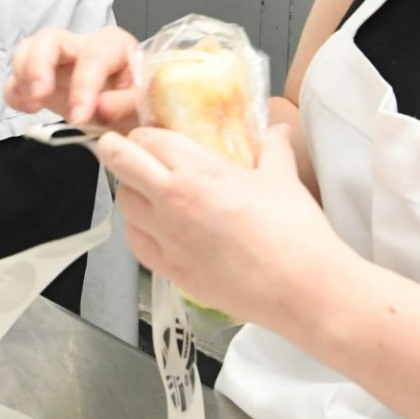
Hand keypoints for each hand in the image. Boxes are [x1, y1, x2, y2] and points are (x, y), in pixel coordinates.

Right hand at [5, 26, 143, 130]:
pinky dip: (16, 91)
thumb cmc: (142, 107)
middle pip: (51, 39)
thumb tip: (103, 105)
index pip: (93, 57)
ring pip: (28, 50)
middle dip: (39, 65)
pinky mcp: (42, 79)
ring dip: (24, 75)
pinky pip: (18, 77)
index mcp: (115, 46)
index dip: (84, 86)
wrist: (133, 120)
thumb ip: (130, 102)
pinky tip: (28, 108)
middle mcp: (83, 46)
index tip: (79, 116)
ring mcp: (59, 61)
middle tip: (40, 95)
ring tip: (33, 103)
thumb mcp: (148, 105)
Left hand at [99, 124, 354, 329]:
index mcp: (197, 170)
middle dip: (117, 151)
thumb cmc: (294, 233)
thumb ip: (273, 148)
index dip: (144, 133)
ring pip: (123, 204)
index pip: (146, 137)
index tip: (150, 136)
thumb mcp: (282, 178)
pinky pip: (136, 242)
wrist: (302, 289)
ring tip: (149, 192)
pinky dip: (140, 231)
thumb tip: (277, 130)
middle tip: (124, 151)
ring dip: (131, 193)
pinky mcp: (170, 270)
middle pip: (119, 162)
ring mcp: (167, 238)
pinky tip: (157, 229)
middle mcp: (172, 200)